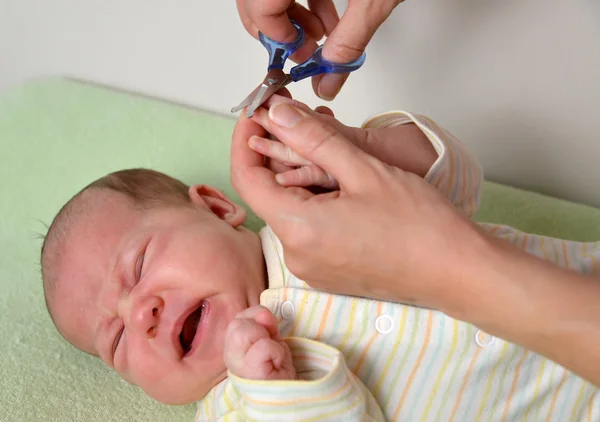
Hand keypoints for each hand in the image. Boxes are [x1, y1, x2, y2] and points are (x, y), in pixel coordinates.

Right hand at [224, 305, 296, 380]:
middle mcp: (229, 355)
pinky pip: (262, 346)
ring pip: (242, 331)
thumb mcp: (271, 340)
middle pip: (236, 323)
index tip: (268, 333)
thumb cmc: (277, 369)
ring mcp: (236, 364)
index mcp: (233, 345)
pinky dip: (275, 351)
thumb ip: (265, 324)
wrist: (287, 395)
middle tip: (269, 346)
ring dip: (265, 339)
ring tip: (271, 355)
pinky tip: (276, 364)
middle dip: (260, 327)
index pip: (238, 317)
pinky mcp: (248, 372)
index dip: (257, 318)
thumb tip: (263, 313)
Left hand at [230, 102, 480, 312]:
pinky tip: (341, 184)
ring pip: (292, 210)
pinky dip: (316, 201)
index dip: (244, 140)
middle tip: (301, 120)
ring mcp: (313, 268)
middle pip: (270, 194)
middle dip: (279, 155)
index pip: (246, 178)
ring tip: (330, 148)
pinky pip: (310, 230)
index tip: (256, 114)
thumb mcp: (363, 169)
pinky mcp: (330, 272)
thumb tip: (276, 115)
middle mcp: (297, 256)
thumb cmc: (419, 225)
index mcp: (298, 230)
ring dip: (301, 177)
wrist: (457, 273)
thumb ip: (313, 139)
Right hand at [236, 0, 403, 99]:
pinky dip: (306, 3)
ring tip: (325, 35)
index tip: (303, 56)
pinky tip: (331, 17)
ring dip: (295, 21)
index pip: (259, 10)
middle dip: (281, 34)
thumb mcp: (373, 0)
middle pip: (255, 5)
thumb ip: (349, 44)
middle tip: (309, 51)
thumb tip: (329, 83)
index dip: (280, 40)